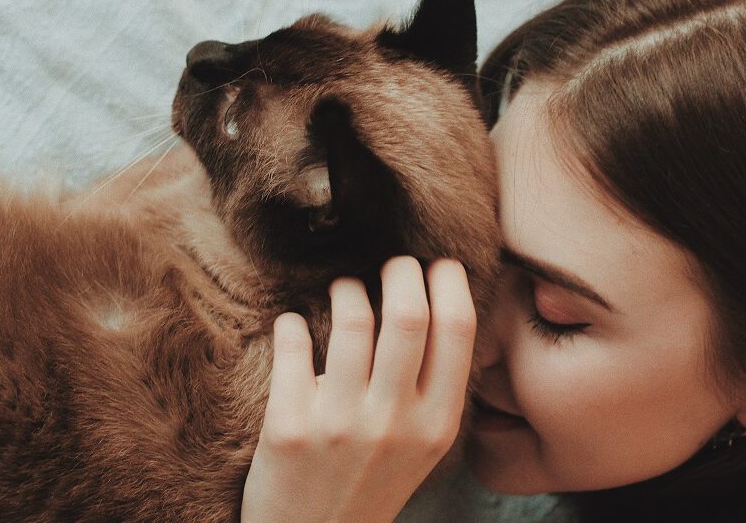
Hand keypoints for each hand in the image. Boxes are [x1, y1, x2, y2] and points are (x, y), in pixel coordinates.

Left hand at [240, 256, 476, 522]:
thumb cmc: (371, 482)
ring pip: (353, 319)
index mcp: (437, 423)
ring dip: (347, 288)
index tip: (438, 264)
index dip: (449, 281)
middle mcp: (395, 422)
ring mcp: (340, 424)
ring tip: (344, 289)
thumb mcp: (422, 444)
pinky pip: (293, 342)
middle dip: (402, 270)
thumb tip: (437, 302)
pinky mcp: (287, 426)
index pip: (457, 329)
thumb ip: (433, 386)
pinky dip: (291, 322)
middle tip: (392, 264)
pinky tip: (293, 325)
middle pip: (409, 313)